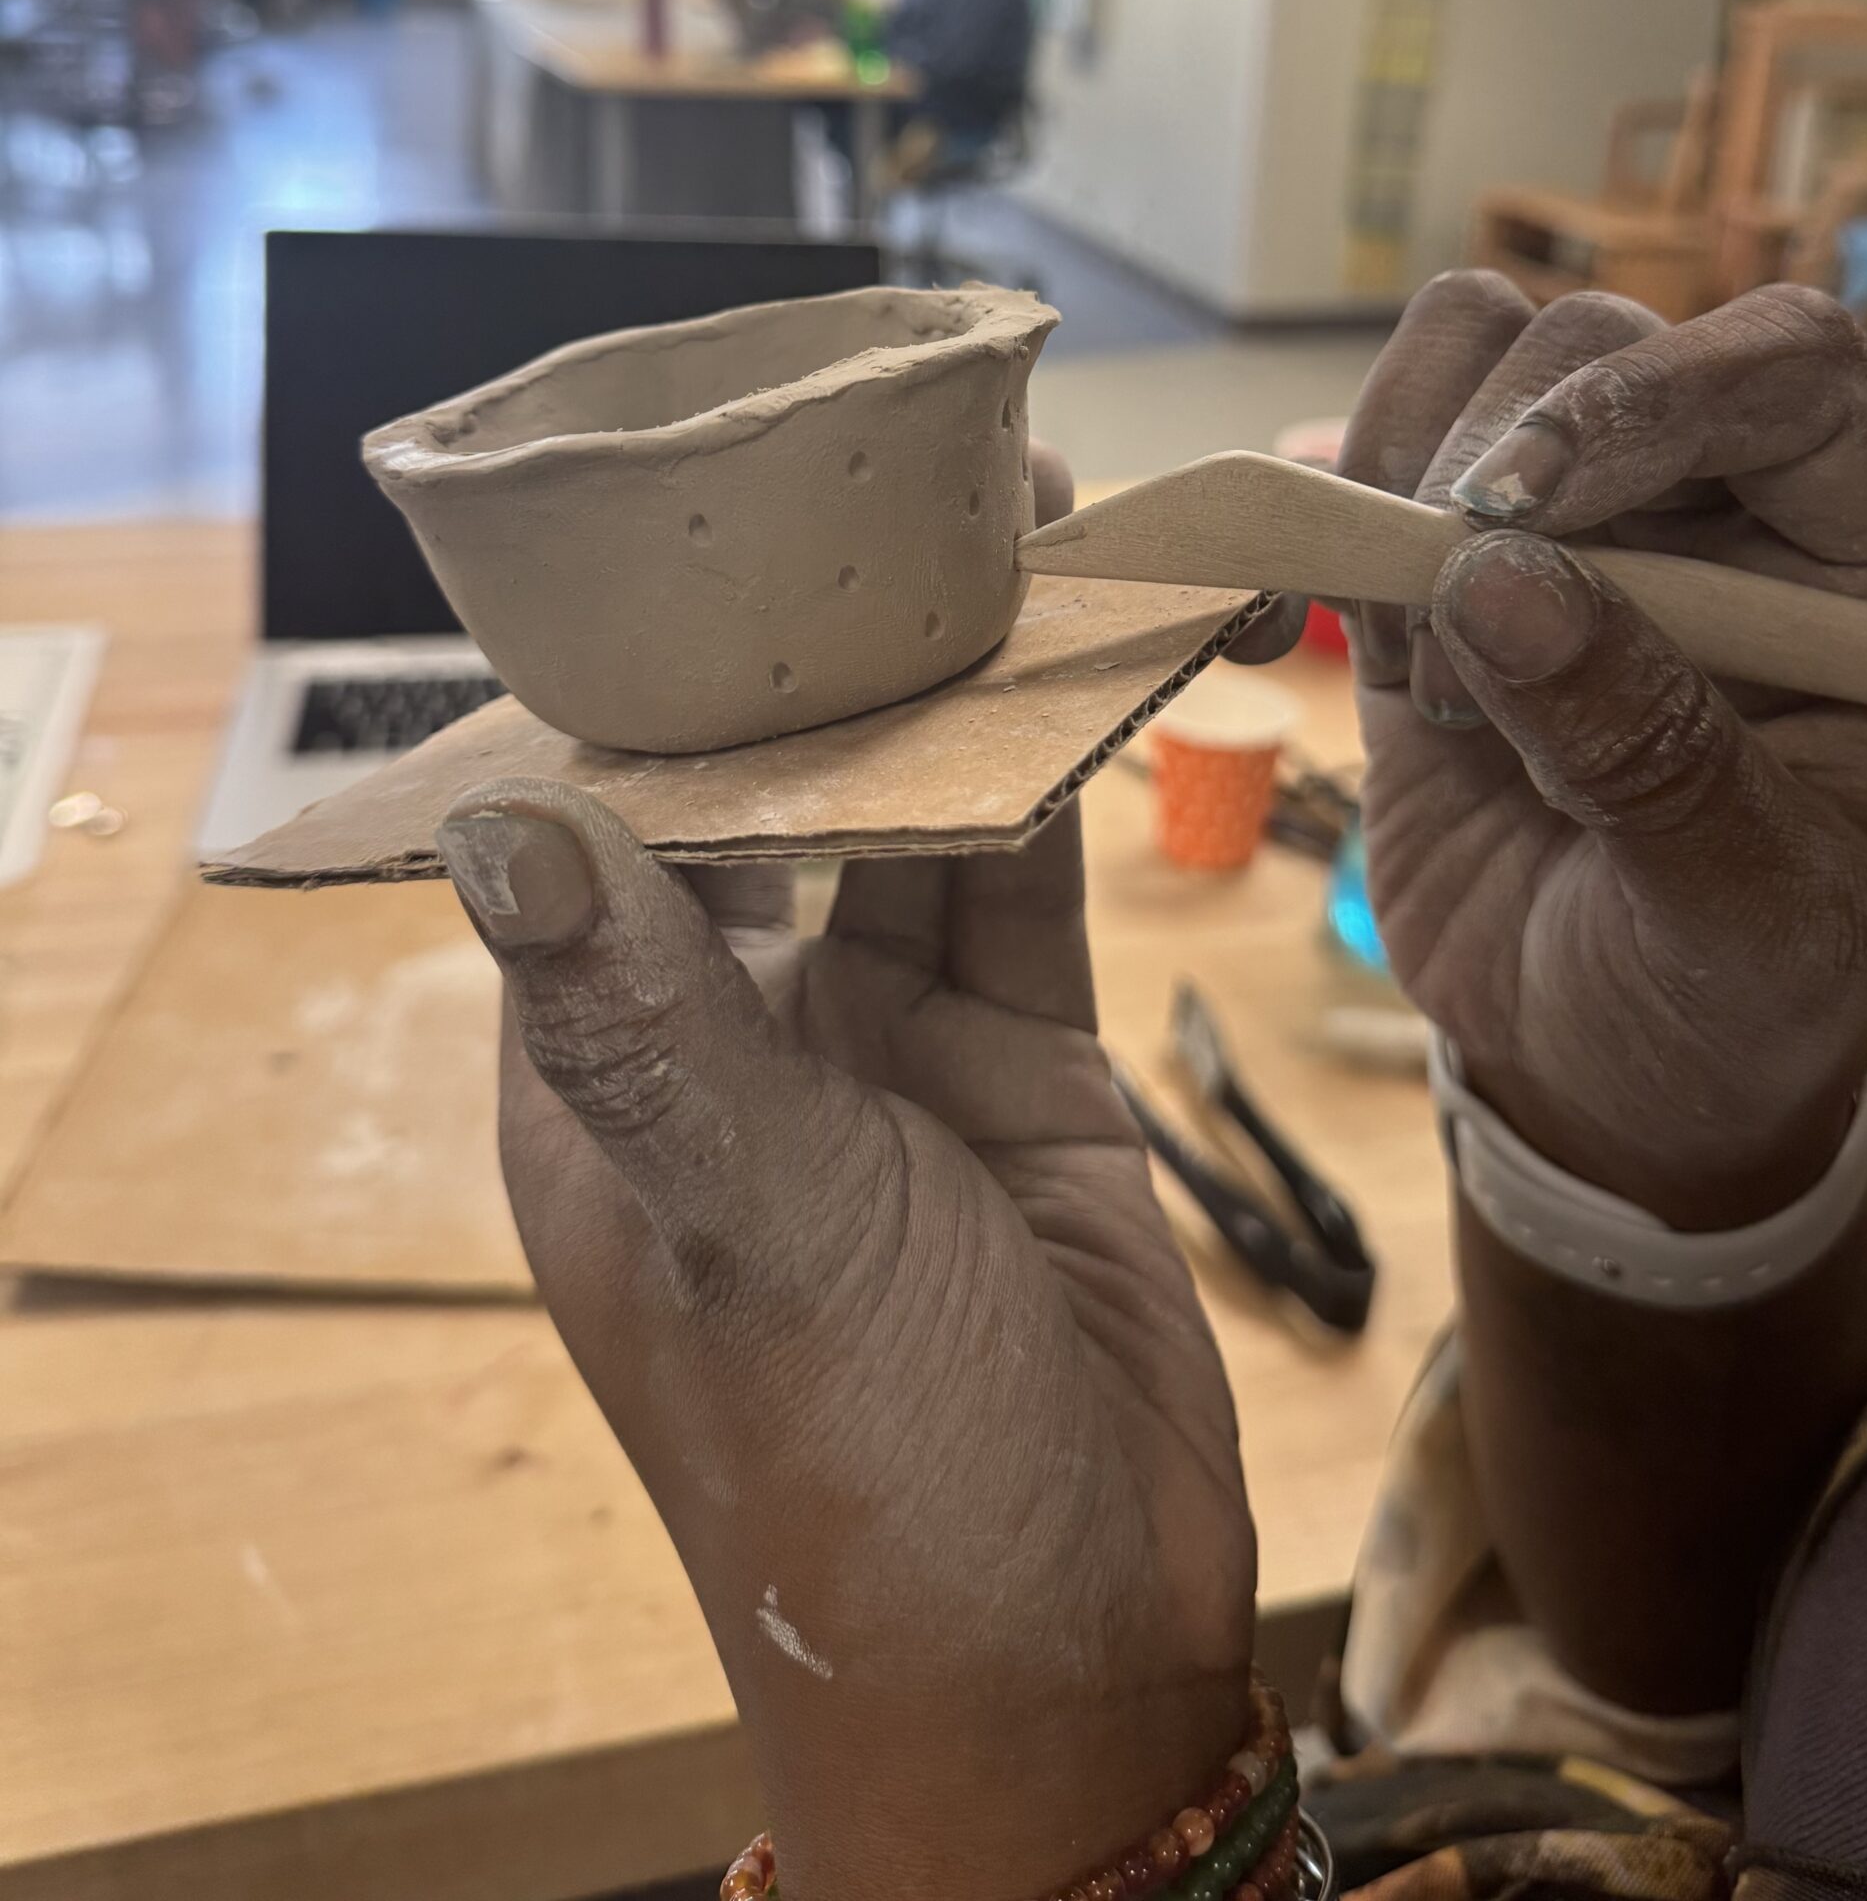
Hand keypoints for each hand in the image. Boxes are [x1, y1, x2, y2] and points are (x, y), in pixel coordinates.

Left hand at [436, 450, 1253, 1900]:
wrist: (1072, 1664)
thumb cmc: (860, 1479)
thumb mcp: (748, 1231)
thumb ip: (650, 1020)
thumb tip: (501, 823)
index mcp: (604, 1081)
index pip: (586, 840)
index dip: (630, 687)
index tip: (687, 525)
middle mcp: (733, 1048)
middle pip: (764, 805)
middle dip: (819, 660)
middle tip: (885, 483)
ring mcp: (884, 1056)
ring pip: (913, 824)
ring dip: (955, 694)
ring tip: (1007, 524)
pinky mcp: (1022, 1071)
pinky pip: (1030, 886)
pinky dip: (1060, 780)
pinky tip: (1085, 659)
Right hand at [1340, 277, 1866, 1229]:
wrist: (1611, 1081)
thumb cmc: (1729, 1008)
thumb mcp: (1739, 917)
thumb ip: (1647, 753)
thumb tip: (1497, 580)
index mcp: (1864, 569)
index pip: (1790, 371)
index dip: (1654, 395)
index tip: (1524, 504)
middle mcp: (1732, 511)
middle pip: (1603, 346)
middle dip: (1494, 470)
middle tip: (1450, 653)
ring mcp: (1587, 524)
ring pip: (1481, 357)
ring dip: (1406, 483)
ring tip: (1429, 679)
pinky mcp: (1455, 567)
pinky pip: (1380, 440)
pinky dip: (1337, 507)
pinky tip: (1378, 658)